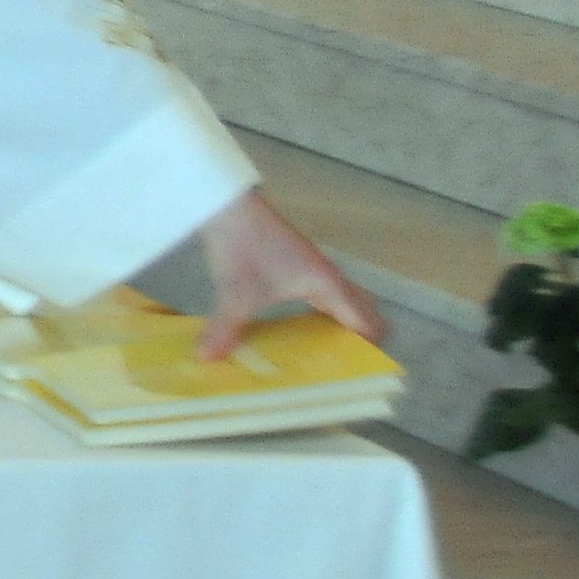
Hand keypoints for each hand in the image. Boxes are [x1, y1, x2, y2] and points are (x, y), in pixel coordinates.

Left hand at [196, 191, 384, 358]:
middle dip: (361, 337)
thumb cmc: (244, 245)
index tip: (357, 372)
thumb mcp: (237, 294)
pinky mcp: (299, 261)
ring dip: (342, 322)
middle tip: (340, 364)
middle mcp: (330, 276)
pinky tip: (296, 324)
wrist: (230, 205)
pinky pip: (325, 291)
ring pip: (345, 299)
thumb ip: (225, 329)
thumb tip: (207, 358)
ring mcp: (316, 266)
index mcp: (329, 285)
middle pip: (365, 310)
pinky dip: (323, 310)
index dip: (371, 349)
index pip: (369, 322)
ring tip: (320, 352)